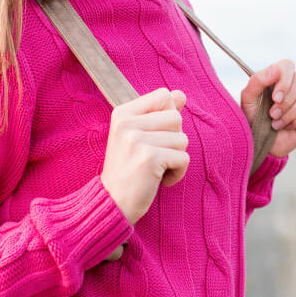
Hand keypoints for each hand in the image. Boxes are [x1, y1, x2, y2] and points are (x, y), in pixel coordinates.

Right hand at [100, 88, 189, 224]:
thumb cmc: (128, 169)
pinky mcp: (149, 158)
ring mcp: (136, 140)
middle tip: (153, 156)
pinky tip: (159, 179)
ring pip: (182, 139)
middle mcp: (127, 123)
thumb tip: (181, 94)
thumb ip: (160, 113)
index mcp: (122, 113)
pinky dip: (177, 173)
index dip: (167, 116)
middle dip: (173, 140)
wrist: (112, 202)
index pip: (163, 95)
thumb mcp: (139, 135)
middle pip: (176, 117)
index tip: (153, 135)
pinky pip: (183, 158)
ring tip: (155, 168)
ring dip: (175, 158)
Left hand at [239, 59, 295, 159]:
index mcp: (278, 77)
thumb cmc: (253, 117)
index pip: (288, 65)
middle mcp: (294, 85)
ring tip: (275, 123)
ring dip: (289, 113)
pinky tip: (287, 127)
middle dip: (286, 99)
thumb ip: (258, 80)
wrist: (258, 141)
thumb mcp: (249, 98)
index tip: (275, 97)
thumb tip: (276, 69)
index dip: (284, 79)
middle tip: (272, 114)